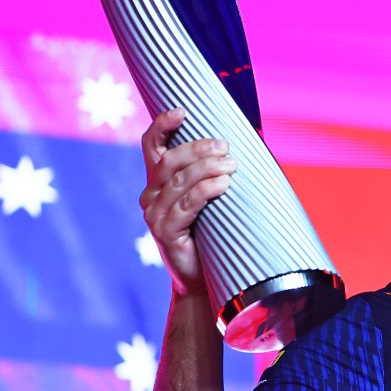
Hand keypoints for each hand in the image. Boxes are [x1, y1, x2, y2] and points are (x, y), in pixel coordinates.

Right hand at [138, 108, 235, 294]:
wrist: (205, 278)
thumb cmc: (213, 233)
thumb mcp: (212, 199)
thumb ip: (214, 174)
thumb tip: (239, 148)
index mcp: (158, 182)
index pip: (152, 147)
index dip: (162, 126)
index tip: (181, 111)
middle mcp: (151, 196)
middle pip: (169, 161)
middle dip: (198, 149)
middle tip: (226, 147)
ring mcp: (155, 215)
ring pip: (179, 181)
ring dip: (207, 168)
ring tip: (231, 164)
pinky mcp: (164, 233)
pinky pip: (185, 205)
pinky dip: (205, 191)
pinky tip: (223, 184)